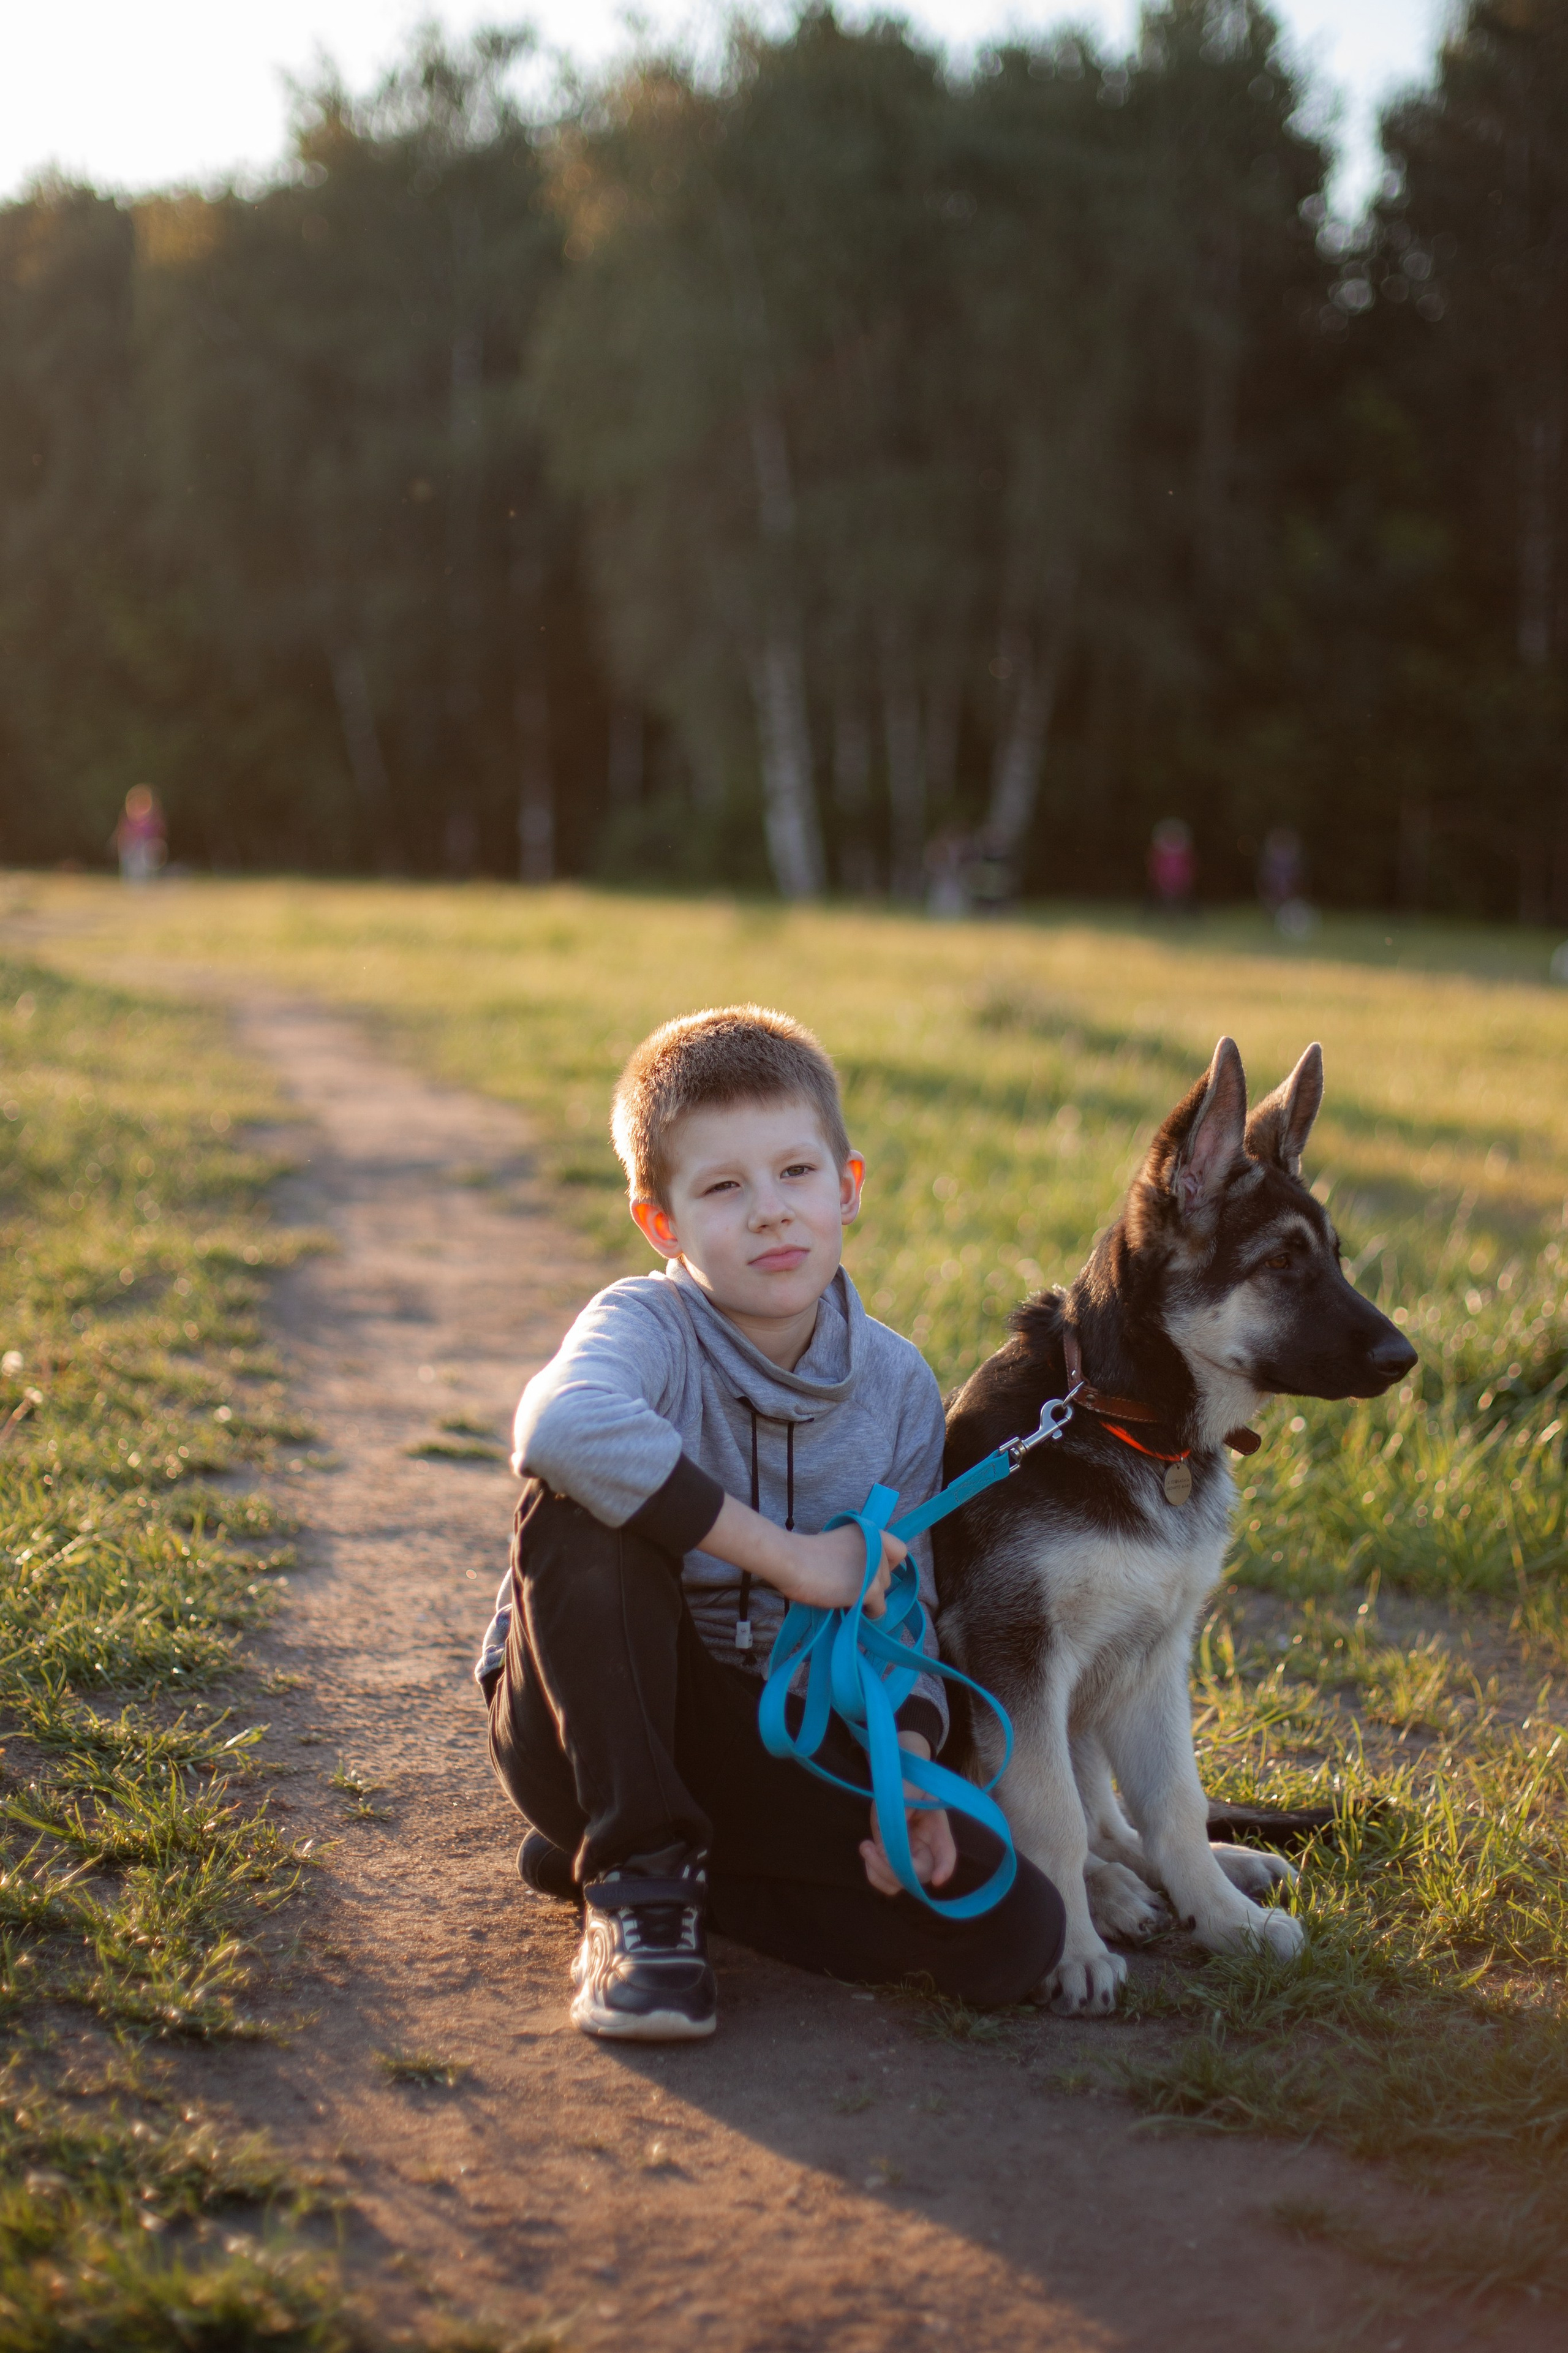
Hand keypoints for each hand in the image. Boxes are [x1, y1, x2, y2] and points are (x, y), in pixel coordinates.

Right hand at [777, 1522, 905, 1617]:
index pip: (899, 1551)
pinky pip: (879, 1610)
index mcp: (871, 1532)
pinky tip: (849, 1608)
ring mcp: (877, 1569)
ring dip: (866, 1598)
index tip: (868, 1571)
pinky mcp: (872, 1589)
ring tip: (842, 1594)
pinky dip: (866, 1613)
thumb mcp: (840, 1544)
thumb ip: (858, 1554)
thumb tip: (865, 1575)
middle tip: (846, 1584)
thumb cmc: (806, 1554)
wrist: (792, 1561)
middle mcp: (880, 1547)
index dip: (886, 1564)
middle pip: (888, 1576)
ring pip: (883, 1593)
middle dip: (870, 1584)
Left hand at [861, 1734, 957, 1897]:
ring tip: (866, 1848)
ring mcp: (907, 1856)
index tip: (937, 1879)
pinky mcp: (890, 1856)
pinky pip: (883, 1877)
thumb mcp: (909, 1791)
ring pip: (899, 1883)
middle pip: (917, 1876)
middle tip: (872, 1848)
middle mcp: (925, 1849)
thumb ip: (903, 1810)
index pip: (947, 1854)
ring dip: (879, 1873)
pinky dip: (872, 1871)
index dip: (945, 1868)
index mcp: (937, 1830)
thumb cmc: (910, 1782)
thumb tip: (893, 1830)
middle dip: (893, 1869)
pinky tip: (866, 1849)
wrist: (899, 1780)